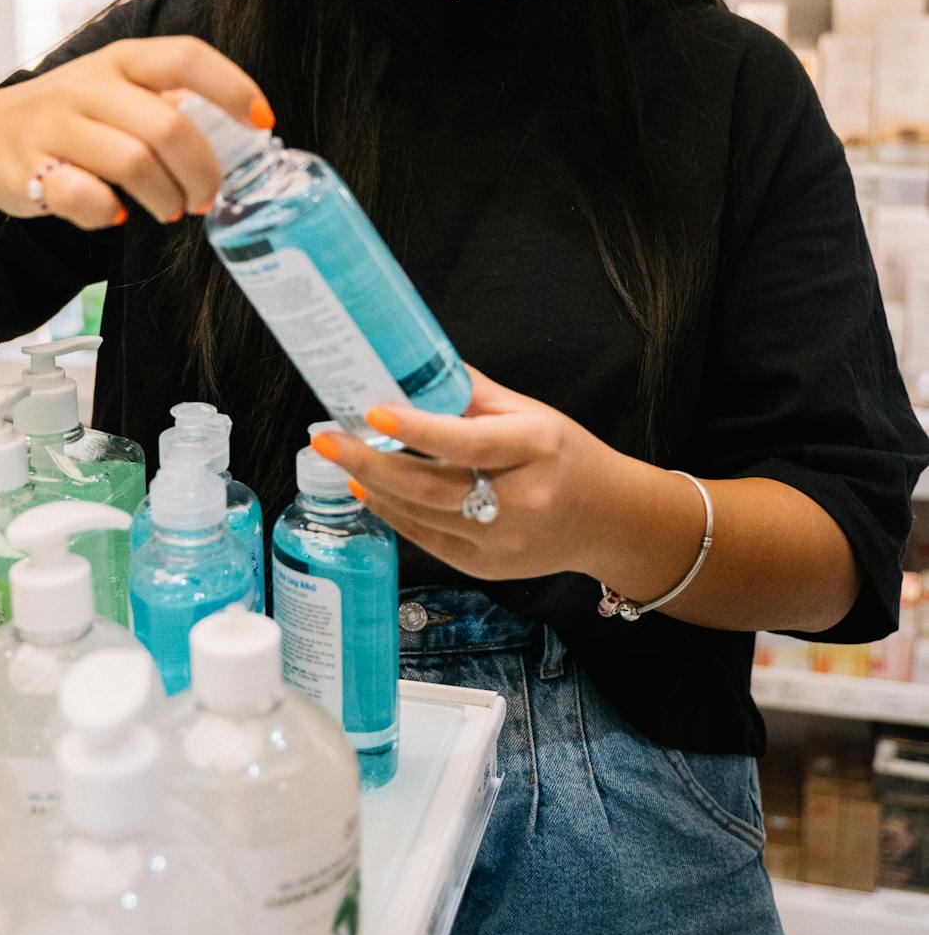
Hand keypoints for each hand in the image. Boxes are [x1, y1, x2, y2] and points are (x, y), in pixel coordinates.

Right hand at [0, 36, 271, 233]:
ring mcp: (54, 126)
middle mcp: (87, 85)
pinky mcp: (27, 169)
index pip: (186, 57)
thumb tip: (237, 137)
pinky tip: (112, 215)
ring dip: (164, 197)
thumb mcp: (113, 93)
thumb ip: (164, 104)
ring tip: (170, 211)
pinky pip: (82, 196)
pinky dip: (106, 212)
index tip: (263, 122)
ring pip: (133, 162)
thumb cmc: (67, 120)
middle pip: (168, 124)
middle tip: (206, 196)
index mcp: (120, 60)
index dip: (233, 87)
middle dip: (202, 170)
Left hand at [314, 366, 630, 581]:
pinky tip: (369, 492)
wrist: (607, 517)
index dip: (418, 430)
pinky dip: (394, 515)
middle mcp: (523, 500)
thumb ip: (470, 393)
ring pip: (424, 516)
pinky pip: (429, 542)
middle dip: (372, 464)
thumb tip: (410, 364)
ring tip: (340, 460)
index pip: (469, 442)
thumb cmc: (563, 454)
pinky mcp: (489, 569)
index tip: (373, 413)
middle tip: (327, 440)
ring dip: (375, 488)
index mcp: (536, 448)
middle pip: (434, 487)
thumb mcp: (529, 412)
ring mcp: (505, 542)